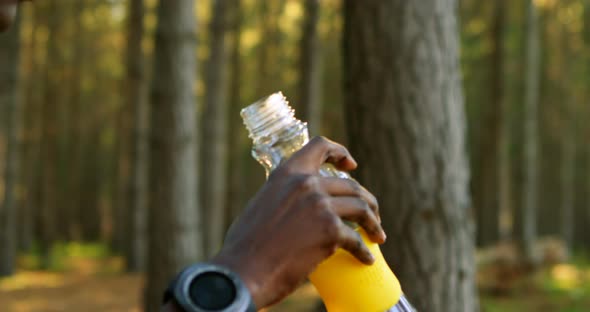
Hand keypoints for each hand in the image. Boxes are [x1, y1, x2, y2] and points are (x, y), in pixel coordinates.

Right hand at [211, 136, 385, 308]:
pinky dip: (364, 252)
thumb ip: (284, 196)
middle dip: (367, 201)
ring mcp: (320, 205)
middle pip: (351, 185)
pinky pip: (356, 240)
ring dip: (373, 222)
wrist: (243, 270)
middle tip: (371, 216)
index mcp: (287, 172)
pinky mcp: (329, 231)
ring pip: (361, 208)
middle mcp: (306, 183)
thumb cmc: (246, 244)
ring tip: (377, 235)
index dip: (341, 153)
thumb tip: (295, 206)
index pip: (320, 146)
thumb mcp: (262, 203)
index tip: (351, 166)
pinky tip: (366, 259)